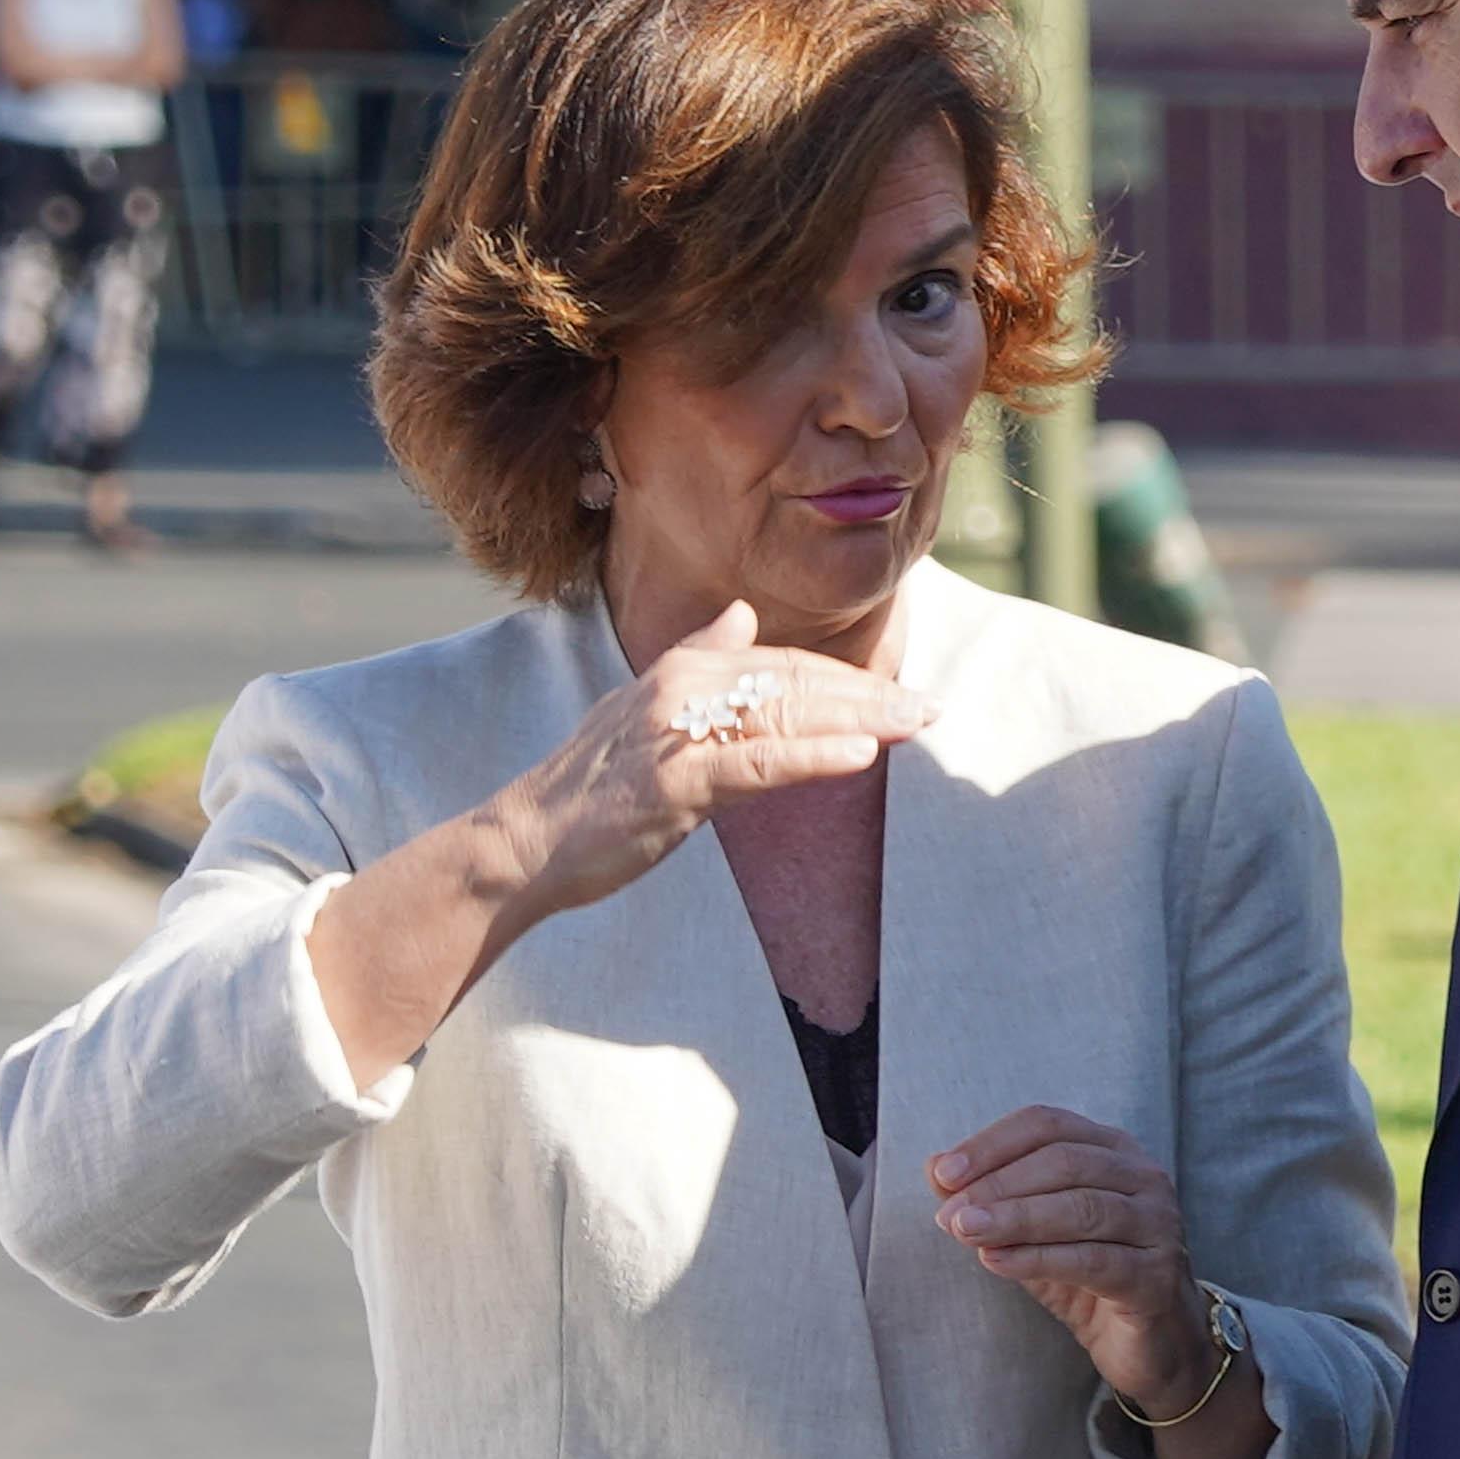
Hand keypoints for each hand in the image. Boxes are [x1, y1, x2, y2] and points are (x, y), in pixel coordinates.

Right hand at [474, 600, 929, 927]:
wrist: (526, 841)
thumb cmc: (591, 789)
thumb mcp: (644, 711)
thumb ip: (698, 661)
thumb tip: (741, 616)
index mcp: (679, 670)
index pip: (779, 664)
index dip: (844, 679)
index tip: (899, 693)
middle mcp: (679, 686)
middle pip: (794, 683)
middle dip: (870, 696)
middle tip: (933, 707)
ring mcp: (676, 731)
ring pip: (786, 715)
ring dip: (861, 719)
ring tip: (917, 722)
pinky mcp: (675, 781)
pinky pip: (757, 763)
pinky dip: (812, 756)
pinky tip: (861, 755)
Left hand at [930, 1105, 1204, 1407]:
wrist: (1149, 1342)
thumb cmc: (1089, 1275)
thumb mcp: (1032, 1231)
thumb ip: (991, 1197)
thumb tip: (936, 1169)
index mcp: (1113, 1150)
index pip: (1048, 1125)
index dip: (992, 1144)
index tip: (943, 1174)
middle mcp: (1143, 1178)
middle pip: (1064, 1162)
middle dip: (998, 1184)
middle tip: (948, 1213)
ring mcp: (1158, 1225)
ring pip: (1081, 1208)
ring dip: (1014, 1217)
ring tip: (963, 1231)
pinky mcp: (1157, 1277)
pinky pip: (1093, 1260)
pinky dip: (1038, 1258)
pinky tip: (996, 1262)